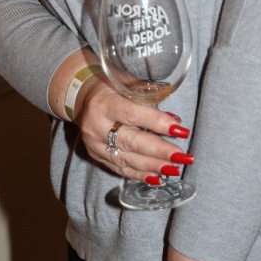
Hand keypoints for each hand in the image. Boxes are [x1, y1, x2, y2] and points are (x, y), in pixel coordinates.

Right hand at [74, 75, 192, 183]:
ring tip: (175, 169)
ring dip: (153, 166)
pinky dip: (139, 174)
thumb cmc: (109, 86)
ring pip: (126, 159)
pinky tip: (157, 178)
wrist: (78, 95)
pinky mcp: (96, 156)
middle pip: (130, 141)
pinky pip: (119, 169)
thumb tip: (174, 121)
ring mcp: (94, 144)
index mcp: (104, 103)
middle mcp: (96, 126)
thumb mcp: (126, 83)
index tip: (180, 130)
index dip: (157, 123)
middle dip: (159, 151)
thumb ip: (149, 99)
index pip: (132, 114)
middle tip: (182, 157)